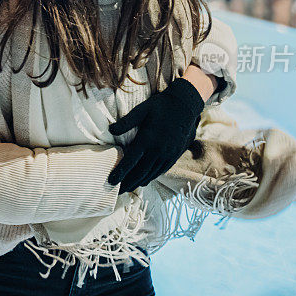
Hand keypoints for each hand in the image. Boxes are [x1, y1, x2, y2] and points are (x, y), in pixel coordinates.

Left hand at [108, 78, 204, 192]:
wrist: (185, 105)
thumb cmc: (161, 105)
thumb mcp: (142, 109)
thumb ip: (126, 122)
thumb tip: (110, 130)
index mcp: (147, 139)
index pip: (130, 161)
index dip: (120, 172)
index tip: (111, 181)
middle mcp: (158, 150)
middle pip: (141, 172)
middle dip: (129, 182)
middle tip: (118, 190)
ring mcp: (168, 153)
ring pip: (152, 173)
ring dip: (140, 182)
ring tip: (130, 187)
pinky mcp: (175, 154)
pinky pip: (162, 170)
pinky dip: (153, 177)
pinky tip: (146, 180)